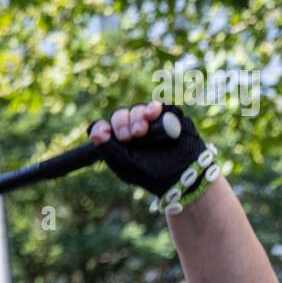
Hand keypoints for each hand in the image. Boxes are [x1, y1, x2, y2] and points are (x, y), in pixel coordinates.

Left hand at [89, 101, 208, 198]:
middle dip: (122, 123)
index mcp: (121, 143)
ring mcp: (153, 123)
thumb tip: (95, 132)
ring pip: (138, 109)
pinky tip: (153, 114)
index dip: (103, 127)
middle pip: (120, 115)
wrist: (185, 176)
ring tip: (143, 131)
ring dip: (137, 117)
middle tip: (129, 136)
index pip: (105, 127)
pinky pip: (158, 106)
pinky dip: (154, 108)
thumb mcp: (126, 166)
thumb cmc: (155, 175)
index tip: (106, 132)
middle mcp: (135, 130)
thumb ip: (108, 150)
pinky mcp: (170, 118)